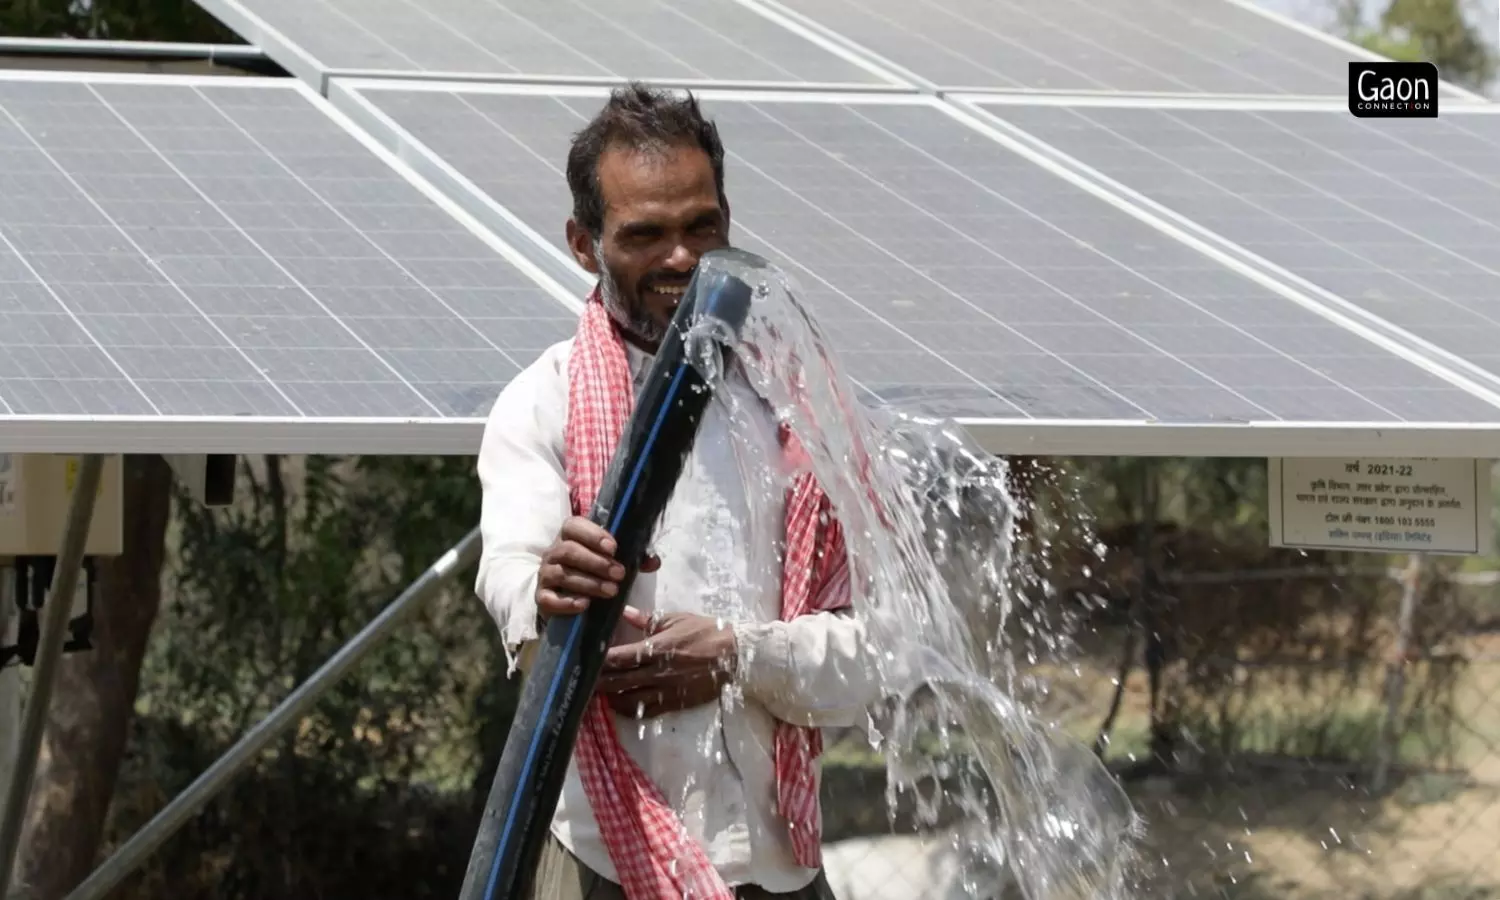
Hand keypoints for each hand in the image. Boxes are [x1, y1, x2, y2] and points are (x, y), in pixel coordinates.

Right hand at [535, 516, 659, 619]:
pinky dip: (567, 602)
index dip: (593, 535)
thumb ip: (633, 558)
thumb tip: (654, 561)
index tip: (614, 548)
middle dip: (597, 562)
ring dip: (589, 583)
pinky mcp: (542, 597)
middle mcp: (553, 552)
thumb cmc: (592, 572)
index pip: (574, 526)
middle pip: (569, 551)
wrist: (565, 598)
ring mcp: (545, 574)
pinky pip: (549, 599)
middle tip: (619, 573)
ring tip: (611, 590)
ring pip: (563, 574)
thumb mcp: (612, 560)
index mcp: (569, 536)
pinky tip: (585, 604)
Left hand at [597, 608, 737, 718]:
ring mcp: (664, 691)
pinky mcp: (673, 703)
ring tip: (598, 693)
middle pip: (617, 682)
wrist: (735, 656)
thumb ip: (648, 619)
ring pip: (628, 701)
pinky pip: (645, 711)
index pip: (618, 658)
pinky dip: (629, 709)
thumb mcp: (677, 619)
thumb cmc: (706, 633)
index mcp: (656, 649)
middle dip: (597, 682)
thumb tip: (625, 613)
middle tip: (582, 680)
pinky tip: (620, 704)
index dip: (598, 661)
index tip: (584, 660)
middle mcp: (656, 673)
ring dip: (610, 698)